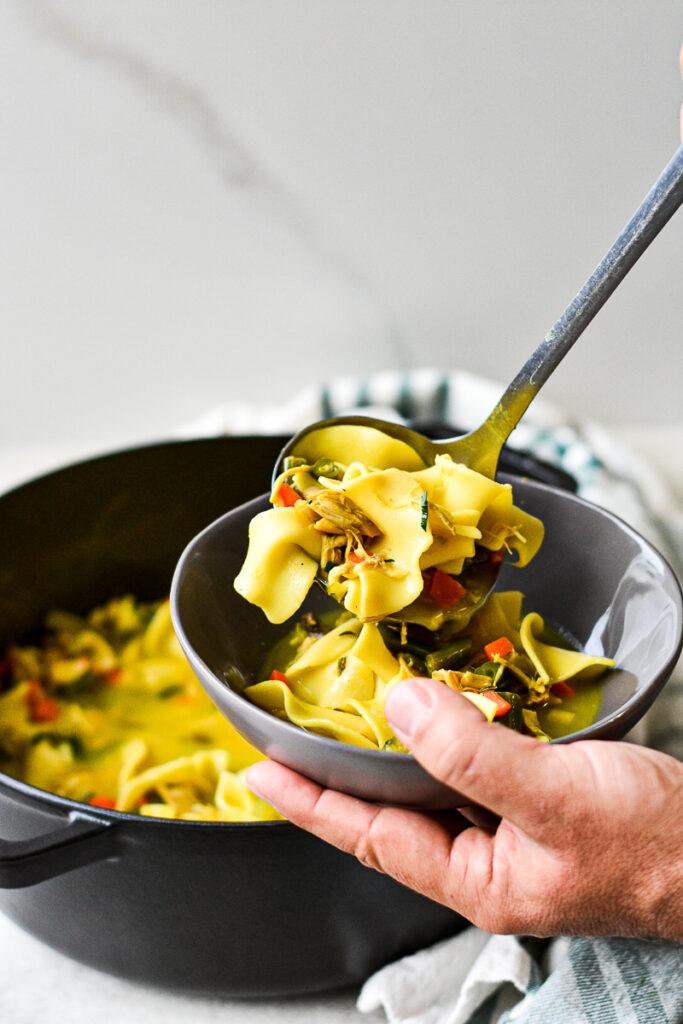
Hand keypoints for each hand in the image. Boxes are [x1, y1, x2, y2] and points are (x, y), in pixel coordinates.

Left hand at [247, 678, 682, 939]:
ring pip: (432, 780)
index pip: (370, 837)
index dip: (310, 804)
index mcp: (478, 877)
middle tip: (292, 732)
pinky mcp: (538, 793)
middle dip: (340, 772)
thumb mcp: (557, 798)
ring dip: (392, 744)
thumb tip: (402, 706)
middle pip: (392, 810)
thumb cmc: (657, 845)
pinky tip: (437, 699)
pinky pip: (474, 758)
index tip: (260, 773)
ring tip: (347, 709)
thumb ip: (474, 754)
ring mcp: (512, 824)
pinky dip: (448, 726)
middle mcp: (486, 854)